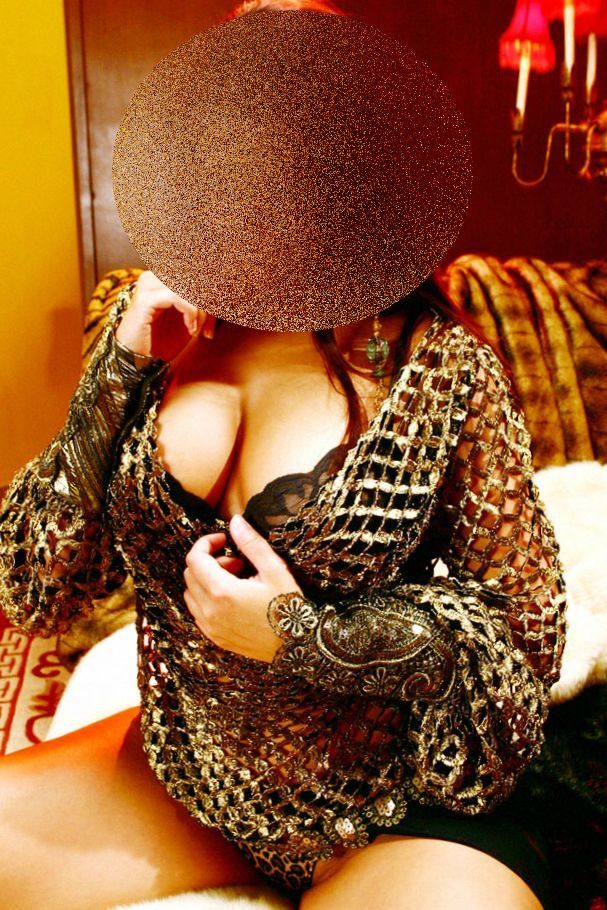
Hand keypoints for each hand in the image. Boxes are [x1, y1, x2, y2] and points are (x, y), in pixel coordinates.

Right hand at [114, 270, 218, 362]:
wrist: (140, 363)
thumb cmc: (162, 343)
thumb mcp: (189, 320)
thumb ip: (201, 304)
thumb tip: (222, 293)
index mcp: (161, 278)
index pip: (194, 275)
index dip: (209, 296)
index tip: (212, 320)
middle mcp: (152, 277)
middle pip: (194, 279)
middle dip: (206, 304)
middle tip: (207, 327)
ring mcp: (147, 287)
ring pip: (188, 286)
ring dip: (200, 309)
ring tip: (196, 328)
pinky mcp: (145, 300)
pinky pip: (177, 296)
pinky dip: (190, 312)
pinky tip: (190, 329)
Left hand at [183, 514, 304, 661]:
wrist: (297, 645)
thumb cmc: (289, 607)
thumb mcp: (275, 570)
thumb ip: (251, 544)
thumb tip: (235, 521)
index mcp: (222, 592)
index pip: (194, 558)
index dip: (206, 542)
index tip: (224, 539)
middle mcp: (210, 611)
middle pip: (190, 574)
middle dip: (209, 561)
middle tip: (237, 562)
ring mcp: (210, 627)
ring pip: (191, 593)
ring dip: (207, 580)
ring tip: (236, 580)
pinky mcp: (215, 638)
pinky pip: (197, 611)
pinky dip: (207, 598)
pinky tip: (232, 598)